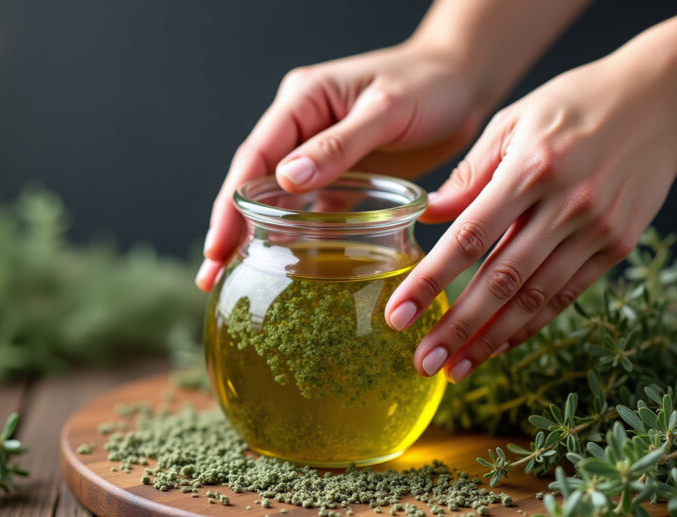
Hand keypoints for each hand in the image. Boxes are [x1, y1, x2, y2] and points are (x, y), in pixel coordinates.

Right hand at [196, 40, 484, 290]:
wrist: (465, 81)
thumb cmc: (430, 84)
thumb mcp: (386, 110)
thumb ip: (339, 145)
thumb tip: (288, 180)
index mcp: (302, 101)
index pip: (255, 157)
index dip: (231, 204)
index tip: (218, 245)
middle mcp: (302, 126)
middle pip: (254, 183)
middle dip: (230, 227)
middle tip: (211, 273)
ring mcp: (319, 153)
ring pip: (277, 200)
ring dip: (255, 236)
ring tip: (230, 275)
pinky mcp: (342, 175)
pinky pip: (312, 210)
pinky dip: (296, 237)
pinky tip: (284, 266)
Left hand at [384, 51, 676, 382]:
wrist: (661, 100)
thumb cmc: (574, 104)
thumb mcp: (512, 121)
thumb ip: (469, 173)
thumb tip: (427, 215)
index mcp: (530, 169)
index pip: (468, 237)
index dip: (430, 281)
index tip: (398, 315)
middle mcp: (566, 205)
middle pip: (502, 280)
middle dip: (457, 327)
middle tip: (422, 362)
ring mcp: (596, 229)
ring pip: (535, 299)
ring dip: (490, 340)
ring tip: (454, 370)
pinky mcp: (617, 245)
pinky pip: (566, 296)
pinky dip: (530, 326)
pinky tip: (498, 346)